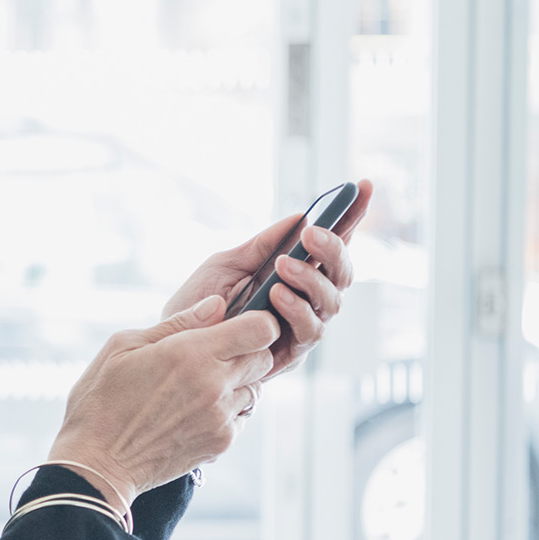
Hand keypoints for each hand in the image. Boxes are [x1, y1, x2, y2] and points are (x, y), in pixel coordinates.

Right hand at [47, 295, 279, 506]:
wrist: (96, 462)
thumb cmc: (100, 400)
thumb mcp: (124, 347)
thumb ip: (177, 323)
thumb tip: (217, 304)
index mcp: (191, 353)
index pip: (260, 329)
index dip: (257, 322)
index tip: (239, 324)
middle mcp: (214, 385)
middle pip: (264, 357)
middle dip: (246, 350)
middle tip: (212, 354)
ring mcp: (220, 417)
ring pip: (255, 388)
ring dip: (236, 382)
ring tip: (198, 386)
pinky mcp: (221, 443)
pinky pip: (241, 417)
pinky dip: (227, 410)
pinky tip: (193, 411)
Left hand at [162, 179, 372, 380]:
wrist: (174, 343)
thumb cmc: (200, 303)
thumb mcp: (226, 264)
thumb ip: (262, 245)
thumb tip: (299, 217)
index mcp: (294, 273)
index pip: (331, 243)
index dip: (352, 216)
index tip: (364, 186)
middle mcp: (306, 299)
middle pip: (342, 272)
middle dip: (334, 249)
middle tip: (312, 235)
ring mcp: (301, 326)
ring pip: (332, 301)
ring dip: (311, 279)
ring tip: (285, 266)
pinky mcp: (290, 353)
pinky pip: (309, 331)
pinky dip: (297, 309)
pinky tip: (278, 294)